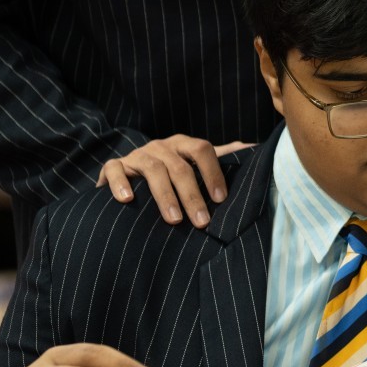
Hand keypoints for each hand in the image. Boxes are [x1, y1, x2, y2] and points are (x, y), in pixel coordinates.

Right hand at [96, 136, 252, 226]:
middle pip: (179, 166)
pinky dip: (120, 183)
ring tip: (174, 220)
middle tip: (202, 221)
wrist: (130, 175)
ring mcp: (137, 155)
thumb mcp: (195, 165)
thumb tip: (252, 148)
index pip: (202, 149)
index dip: (213, 172)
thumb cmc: (172, 174)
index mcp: (183, 144)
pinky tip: (127, 200)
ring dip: (164, 196)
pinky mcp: (114, 166)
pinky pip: (114, 170)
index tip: (221, 198)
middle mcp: (161, 147)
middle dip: (192, 195)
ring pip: (152, 170)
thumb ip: (222, 158)